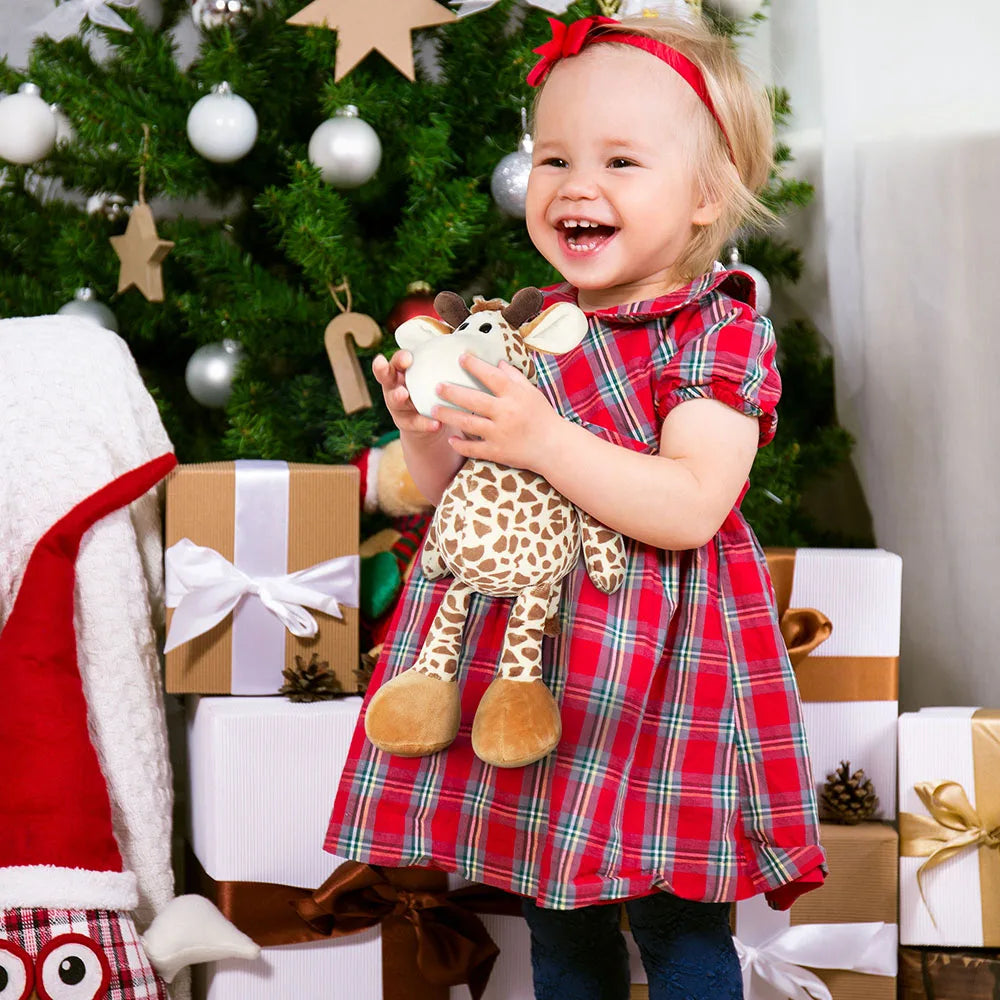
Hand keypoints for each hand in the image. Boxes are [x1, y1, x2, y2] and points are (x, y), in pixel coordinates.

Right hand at [372, 351, 440, 436]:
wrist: (426, 423)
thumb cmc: (428, 392)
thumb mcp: (430, 378)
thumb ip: (440, 366)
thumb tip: (470, 349)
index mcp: (400, 372)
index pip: (396, 361)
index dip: (399, 358)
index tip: (407, 357)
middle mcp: (394, 387)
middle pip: (385, 376)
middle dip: (384, 370)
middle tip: (389, 365)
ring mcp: (398, 406)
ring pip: (394, 400)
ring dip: (398, 396)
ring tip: (403, 393)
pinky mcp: (406, 423)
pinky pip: (414, 422)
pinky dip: (424, 423)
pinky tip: (435, 424)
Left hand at [434, 355, 561, 471]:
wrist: (554, 447)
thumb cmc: (543, 416)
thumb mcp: (531, 393)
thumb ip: (514, 377)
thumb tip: (498, 363)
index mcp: (515, 396)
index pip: (491, 376)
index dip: (475, 365)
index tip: (460, 357)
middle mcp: (506, 413)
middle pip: (473, 400)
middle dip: (452, 392)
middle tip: (436, 386)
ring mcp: (500, 434)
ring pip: (467, 423)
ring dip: (448, 415)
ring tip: (433, 409)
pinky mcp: (497, 452)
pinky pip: (473, 448)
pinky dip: (460, 445)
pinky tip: (449, 439)